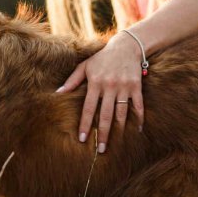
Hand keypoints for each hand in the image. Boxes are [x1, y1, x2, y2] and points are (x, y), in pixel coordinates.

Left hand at [56, 32, 145, 152]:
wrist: (126, 46)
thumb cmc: (102, 58)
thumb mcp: (85, 66)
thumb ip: (72, 81)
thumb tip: (58, 93)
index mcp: (95, 82)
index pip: (88, 108)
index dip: (85, 124)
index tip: (82, 139)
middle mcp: (109, 86)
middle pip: (105, 114)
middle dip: (102, 133)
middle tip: (100, 150)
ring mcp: (124, 87)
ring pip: (121, 113)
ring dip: (119, 130)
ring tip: (116, 144)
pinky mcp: (136, 87)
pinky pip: (138, 106)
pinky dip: (139, 118)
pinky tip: (137, 130)